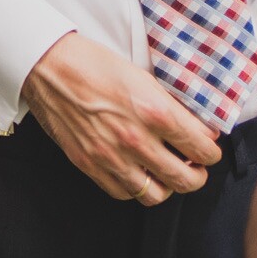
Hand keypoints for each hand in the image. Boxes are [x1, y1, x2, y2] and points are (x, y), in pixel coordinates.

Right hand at [22, 32, 219, 205]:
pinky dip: (135, 187)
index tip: (206, 147)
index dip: (211, 150)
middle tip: (194, 165)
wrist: (45, 64)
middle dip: (197, 174)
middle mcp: (135, 138)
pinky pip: (124, 193)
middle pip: (187, 179)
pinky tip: (135, 171)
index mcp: (155, 111)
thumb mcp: (141, 76)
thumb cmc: (92, 63)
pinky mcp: (88, 163)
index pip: (203, 149)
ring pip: (158, 194)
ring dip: (167, 185)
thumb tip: (196, 129)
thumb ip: (170, 106)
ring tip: (165, 172)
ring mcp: (111, 155)